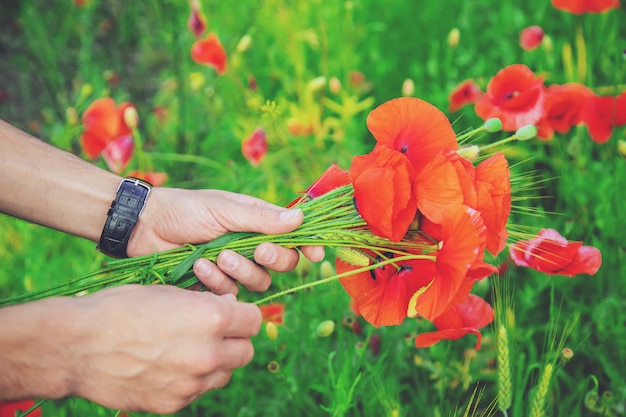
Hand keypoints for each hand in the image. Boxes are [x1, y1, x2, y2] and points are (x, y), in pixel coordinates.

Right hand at [65, 285, 260, 412]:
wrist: (76, 347)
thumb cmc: (120, 309)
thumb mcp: (168, 292)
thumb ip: (205, 304)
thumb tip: (230, 311)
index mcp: (211, 318)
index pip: (253, 320)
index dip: (242, 315)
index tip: (230, 314)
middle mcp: (208, 353)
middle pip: (246, 351)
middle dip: (234, 341)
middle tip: (212, 333)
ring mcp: (192, 383)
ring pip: (225, 374)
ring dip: (216, 362)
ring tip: (187, 350)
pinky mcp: (174, 403)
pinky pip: (198, 391)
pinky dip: (191, 380)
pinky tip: (167, 367)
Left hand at [127, 188, 323, 293]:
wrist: (146, 227)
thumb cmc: (185, 209)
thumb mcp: (224, 209)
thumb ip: (261, 218)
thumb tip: (300, 217)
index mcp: (258, 221)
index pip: (293, 235)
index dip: (308, 245)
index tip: (315, 254)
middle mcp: (251, 244)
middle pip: (283, 263)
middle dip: (275, 259)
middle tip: (259, 251)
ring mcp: (234, 265)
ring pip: (259, 281)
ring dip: (242, 270)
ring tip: (218, 256)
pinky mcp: (215, 284)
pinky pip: (231, 292)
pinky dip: (217, 281)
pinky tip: (199, 267)